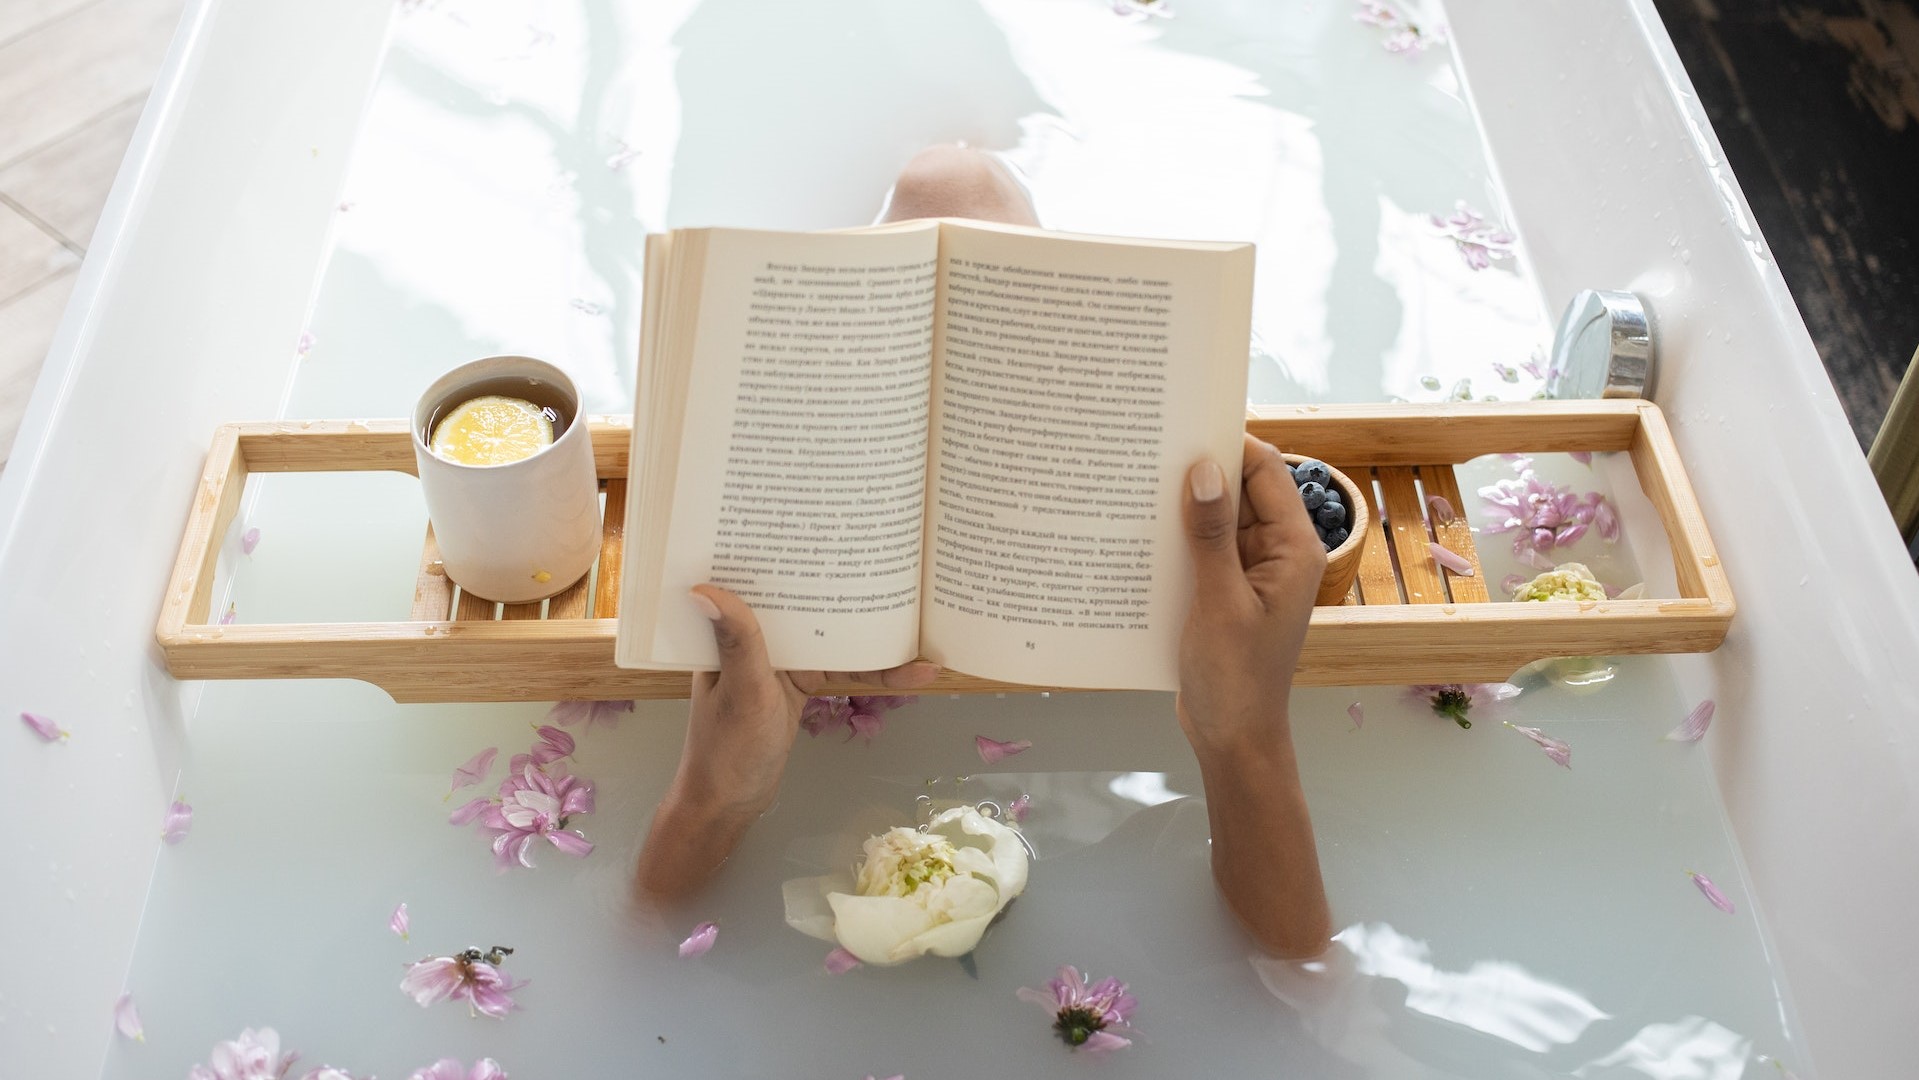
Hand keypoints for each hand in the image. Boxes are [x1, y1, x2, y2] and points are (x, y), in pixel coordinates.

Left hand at [678, 585, 938, 817]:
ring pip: (832, 639)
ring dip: (873, 639)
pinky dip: (873, 672)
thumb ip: (738, 641)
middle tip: (899, 573)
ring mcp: (780, 661)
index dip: (798, 562)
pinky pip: (841, 669)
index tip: (836, 536)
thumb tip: (706, 588)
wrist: (729, 804)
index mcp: (731, 631)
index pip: (769, 584)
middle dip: (850, 593)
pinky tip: (912, 673)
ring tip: (922, 633)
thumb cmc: (726, 749)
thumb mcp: (741, 692)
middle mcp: (756, 638)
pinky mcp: (799, 684)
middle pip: (810, 606)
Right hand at [1174, 434, 1333, 956]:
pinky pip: (1202, 549)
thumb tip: (1202, 470)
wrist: (1233, 739)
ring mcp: (1249, 572)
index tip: (1180, 423)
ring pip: (1215, 518)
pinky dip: (1176, 540)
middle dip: (1197, 471)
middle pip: (1238, 489)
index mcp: (1293, 548)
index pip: (1264, 470)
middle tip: (1145, 449)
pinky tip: (1136, 535)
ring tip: (1132, 485)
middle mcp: (1276, 552)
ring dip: (1181, 507)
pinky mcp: (1224, 591)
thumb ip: (1210, 536)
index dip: (1226, 443)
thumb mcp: (1219, 603)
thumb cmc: (1236, 679)